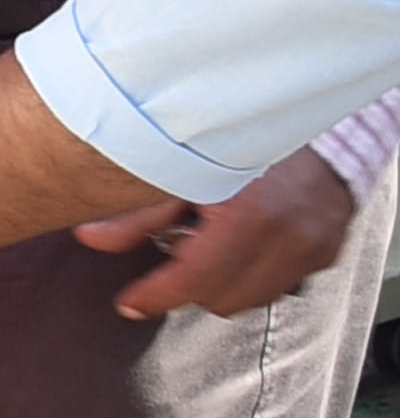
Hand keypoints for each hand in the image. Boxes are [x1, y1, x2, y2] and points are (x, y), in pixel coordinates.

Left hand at [78, 144, 364, 319]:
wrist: (307, 114)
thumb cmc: (242, 130)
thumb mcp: (181, 165)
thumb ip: (136, 211)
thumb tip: (91, 237)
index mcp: (249, 215)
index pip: (194, 279)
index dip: (155, 295)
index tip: (129, 303)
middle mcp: (287, 236)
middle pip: (222, 296)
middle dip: (191, 281)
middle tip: (175, 244)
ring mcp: (312, 246)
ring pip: (252, 296)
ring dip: (224, 278)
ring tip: (210, 236)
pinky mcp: (326, 249)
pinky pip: (281, 282)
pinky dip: (254, 269)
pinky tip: (241, 237)